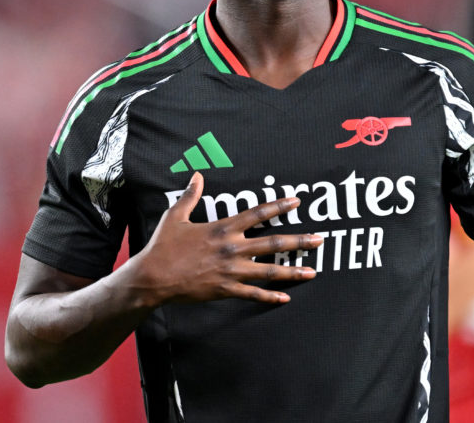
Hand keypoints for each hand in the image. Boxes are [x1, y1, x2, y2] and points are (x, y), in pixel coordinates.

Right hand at [133, 173, 322, 304]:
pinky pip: (253, 294)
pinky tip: (285, 297)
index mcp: (223, 228)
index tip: (297, 201)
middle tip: (320, 240)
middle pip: (273, 243)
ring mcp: (231, 271)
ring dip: (292, 270)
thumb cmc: (163, 246)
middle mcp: (232, 248)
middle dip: (299, 241)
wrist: (153, 277)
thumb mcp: (176, 216)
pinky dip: (270, 296)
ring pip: (269, 271)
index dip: (279, 206)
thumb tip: (196, 175)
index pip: (258, 214)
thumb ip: (191, 195)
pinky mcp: (225, 289)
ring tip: (313, 271)